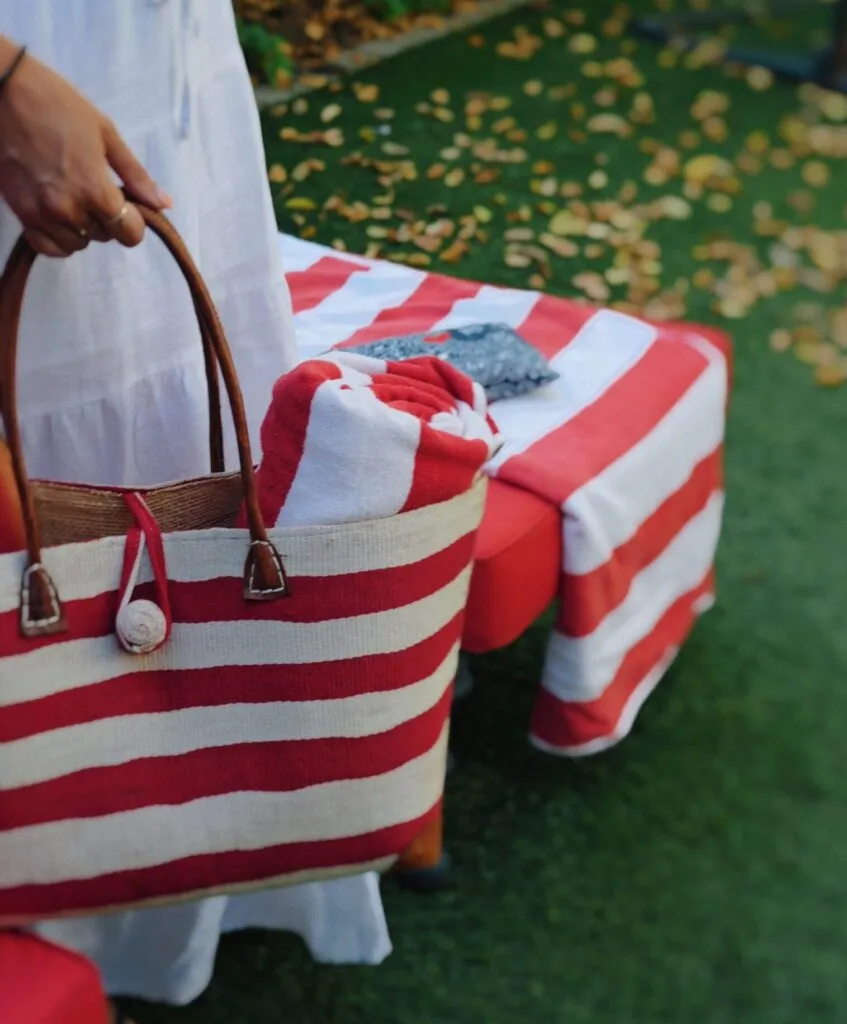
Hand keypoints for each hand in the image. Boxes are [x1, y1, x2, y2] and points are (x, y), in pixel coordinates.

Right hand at [0, 40, 171, 257]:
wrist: (3, 91)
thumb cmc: (58, 105)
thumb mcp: (106, 133)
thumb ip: (136, 175)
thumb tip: (164, 204)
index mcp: (94, 189)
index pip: (129, 233)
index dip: (135, 222)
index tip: (128, 205)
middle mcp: (69, 208)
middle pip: (104, 237)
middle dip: (109, 219)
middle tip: (98, 190)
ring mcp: (42, 214)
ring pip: (78, 243)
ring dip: (84, 229)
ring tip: (77, 199)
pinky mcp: (21, 213)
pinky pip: (48, 246)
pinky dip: (58, 239)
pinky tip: (60, 218)